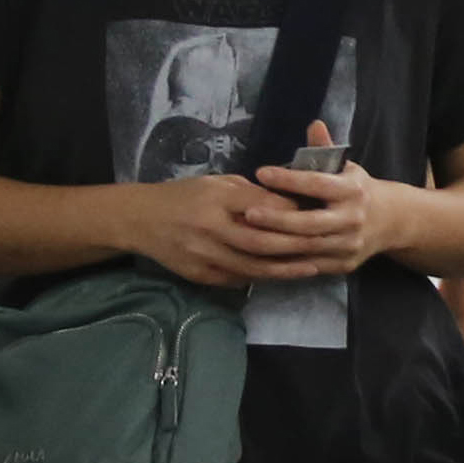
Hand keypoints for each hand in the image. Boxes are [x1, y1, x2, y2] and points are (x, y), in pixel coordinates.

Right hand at [123, 173, 311, 287]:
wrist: (140, 219)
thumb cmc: (186, 195)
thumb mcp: (218, 183)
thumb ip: (253, 194)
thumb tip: (293, 203)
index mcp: (216, 198)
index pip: (263, 207)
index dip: (292, 215)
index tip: (317, 216)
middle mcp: (209, 227)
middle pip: (261, 242)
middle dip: (295, 247)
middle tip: (323, 248)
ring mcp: (203, 254)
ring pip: (252, 267)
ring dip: (284, 270)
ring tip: (311, 267)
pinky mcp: (198, 274)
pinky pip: (237, 279)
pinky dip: (261, 278)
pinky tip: (282, 276)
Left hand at [248, 123, 397, 278]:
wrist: (392, 221)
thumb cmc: (357, 190)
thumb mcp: (346, 167)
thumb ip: (326, 149)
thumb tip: (314, 124)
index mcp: (353, 190)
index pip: (318, 184)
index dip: (289, 179)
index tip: (261, 172)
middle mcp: (353, 219)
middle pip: (310, 223)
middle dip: (277, 219)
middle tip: (247, 213)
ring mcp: (350, 244)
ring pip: (308, 247)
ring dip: (276, 243)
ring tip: (249, 235)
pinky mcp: (345, 264)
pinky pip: (310, 265)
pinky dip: (286, 261)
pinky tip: (263, 255)